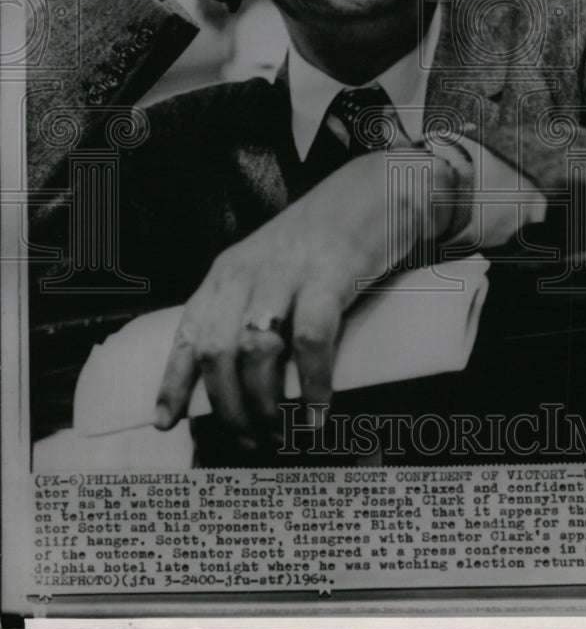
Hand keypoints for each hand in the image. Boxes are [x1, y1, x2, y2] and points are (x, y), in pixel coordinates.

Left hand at [154, 149, 456, 443]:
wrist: (375, 190)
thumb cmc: (325, 237)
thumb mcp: (274, 266)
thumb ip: (256, 305)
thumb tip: (249, 374)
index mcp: (228, 272)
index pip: (188, 331)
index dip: (174, 381)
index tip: (168, 421)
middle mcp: (248, 272)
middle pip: (218, 350)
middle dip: (228, 406)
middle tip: (249, 439)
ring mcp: (288, 272)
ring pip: (256, 349)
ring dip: (265, 401)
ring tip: (280, 432)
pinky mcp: (330, 275)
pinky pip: (311, 339)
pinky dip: (311, 383)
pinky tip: (316, 411)